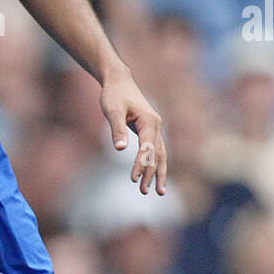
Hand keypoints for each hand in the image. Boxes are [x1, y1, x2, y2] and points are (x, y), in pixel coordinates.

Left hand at [99, 70, 167, 195]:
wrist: (119, 81)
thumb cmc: (114, 95)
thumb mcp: (112, 111)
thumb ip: (117, 129)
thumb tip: (121, 149)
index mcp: (149, 121)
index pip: (147, 147)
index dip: (141, 164)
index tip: (133, 179)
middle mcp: (156, 125)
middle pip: (158, 154)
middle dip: (152, 174)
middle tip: (143, 191)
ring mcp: (155, 128)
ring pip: (161, 154)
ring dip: (159, 173)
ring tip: (158, 192)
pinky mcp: (150, 130)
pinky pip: (156, 150)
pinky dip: (157, 164)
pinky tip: (154, 176)